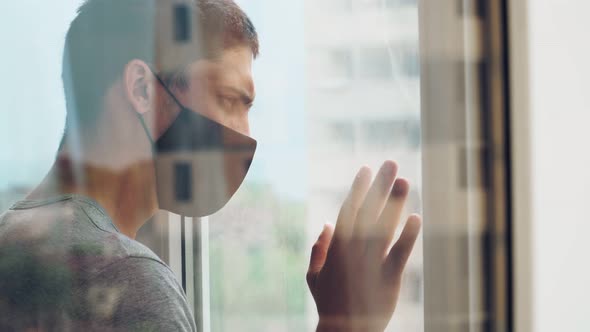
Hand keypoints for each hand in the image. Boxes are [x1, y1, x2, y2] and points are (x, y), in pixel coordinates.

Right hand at [307, 161, 421, 331]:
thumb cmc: (328, 303)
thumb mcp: (314, 276)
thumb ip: (319, 248)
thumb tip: (326, 223)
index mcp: (337, 247)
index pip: (349, 210)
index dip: (358, 188)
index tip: (366, 169)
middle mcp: (354, 250)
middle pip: (369, 211)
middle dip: (380, 185)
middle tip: (391, 162)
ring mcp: (372, 264)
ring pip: (385, 226)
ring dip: (395, 202)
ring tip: (404, 180)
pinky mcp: (390, 279)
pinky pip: (400, 253)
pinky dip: (408, 236)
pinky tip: (416, 217)